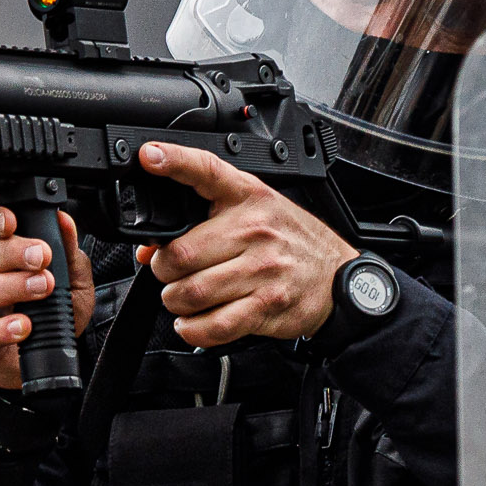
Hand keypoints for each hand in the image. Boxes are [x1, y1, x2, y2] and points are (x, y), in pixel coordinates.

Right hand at [0, 204, 91, 393]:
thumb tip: (65, 221)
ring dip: (12, 286)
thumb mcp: (69, 279)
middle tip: (42, 257)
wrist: (31, 359)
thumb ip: (68, 252)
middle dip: (14, 252)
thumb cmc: (46, 311)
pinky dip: (4, 328)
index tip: (12, 221)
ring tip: (42, 287)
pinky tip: (24, 326)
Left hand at [132, 142, 355, 347]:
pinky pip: (214, 325)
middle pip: (180, 254)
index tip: (150, 156)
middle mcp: (254, 230)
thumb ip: (204, 223)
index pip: (207, 170)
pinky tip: (193, 322)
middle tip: (172, 273)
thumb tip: (148, 250)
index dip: (175, 161)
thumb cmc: (292, 242)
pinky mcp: (266, 306)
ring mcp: (261, 270)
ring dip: (175, 302)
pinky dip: (193, 329)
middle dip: (163, 271)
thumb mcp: (256, 213)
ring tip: (183, 298)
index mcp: (247, 197)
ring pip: (190, 293)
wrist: (338, 276)